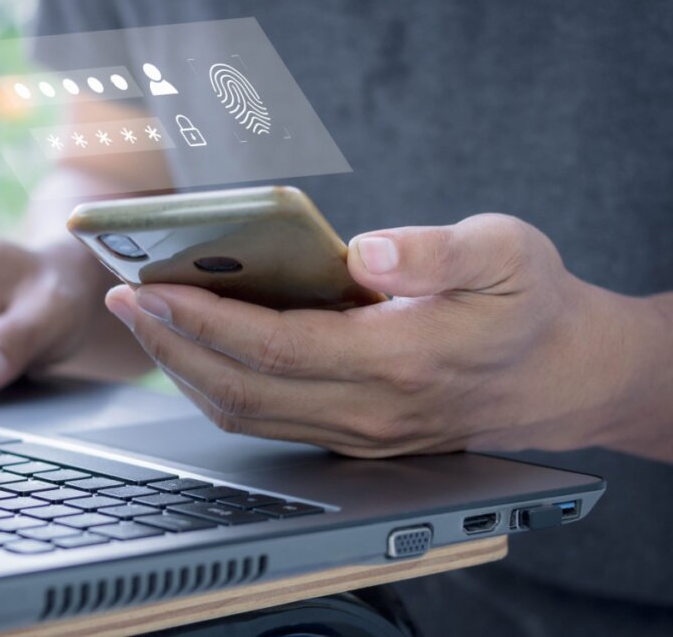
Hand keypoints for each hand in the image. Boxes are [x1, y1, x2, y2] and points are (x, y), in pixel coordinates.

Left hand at [105, 214, 662, 457]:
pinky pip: (265, 419)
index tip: (150, 285)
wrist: (562, 376)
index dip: (205, 318)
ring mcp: (358, 431)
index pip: (276, 347)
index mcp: (401, 360)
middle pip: (242, 389)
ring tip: (145, 317)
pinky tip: (194, 346)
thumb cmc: (530, 306)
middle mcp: (370, 409)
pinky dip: (217, 384)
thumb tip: (366, 251)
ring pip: (245, 414)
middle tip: (124, 295)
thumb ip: (438, 252)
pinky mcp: (352, 435)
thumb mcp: (508, 252)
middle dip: (171, 342)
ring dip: (184, 367)